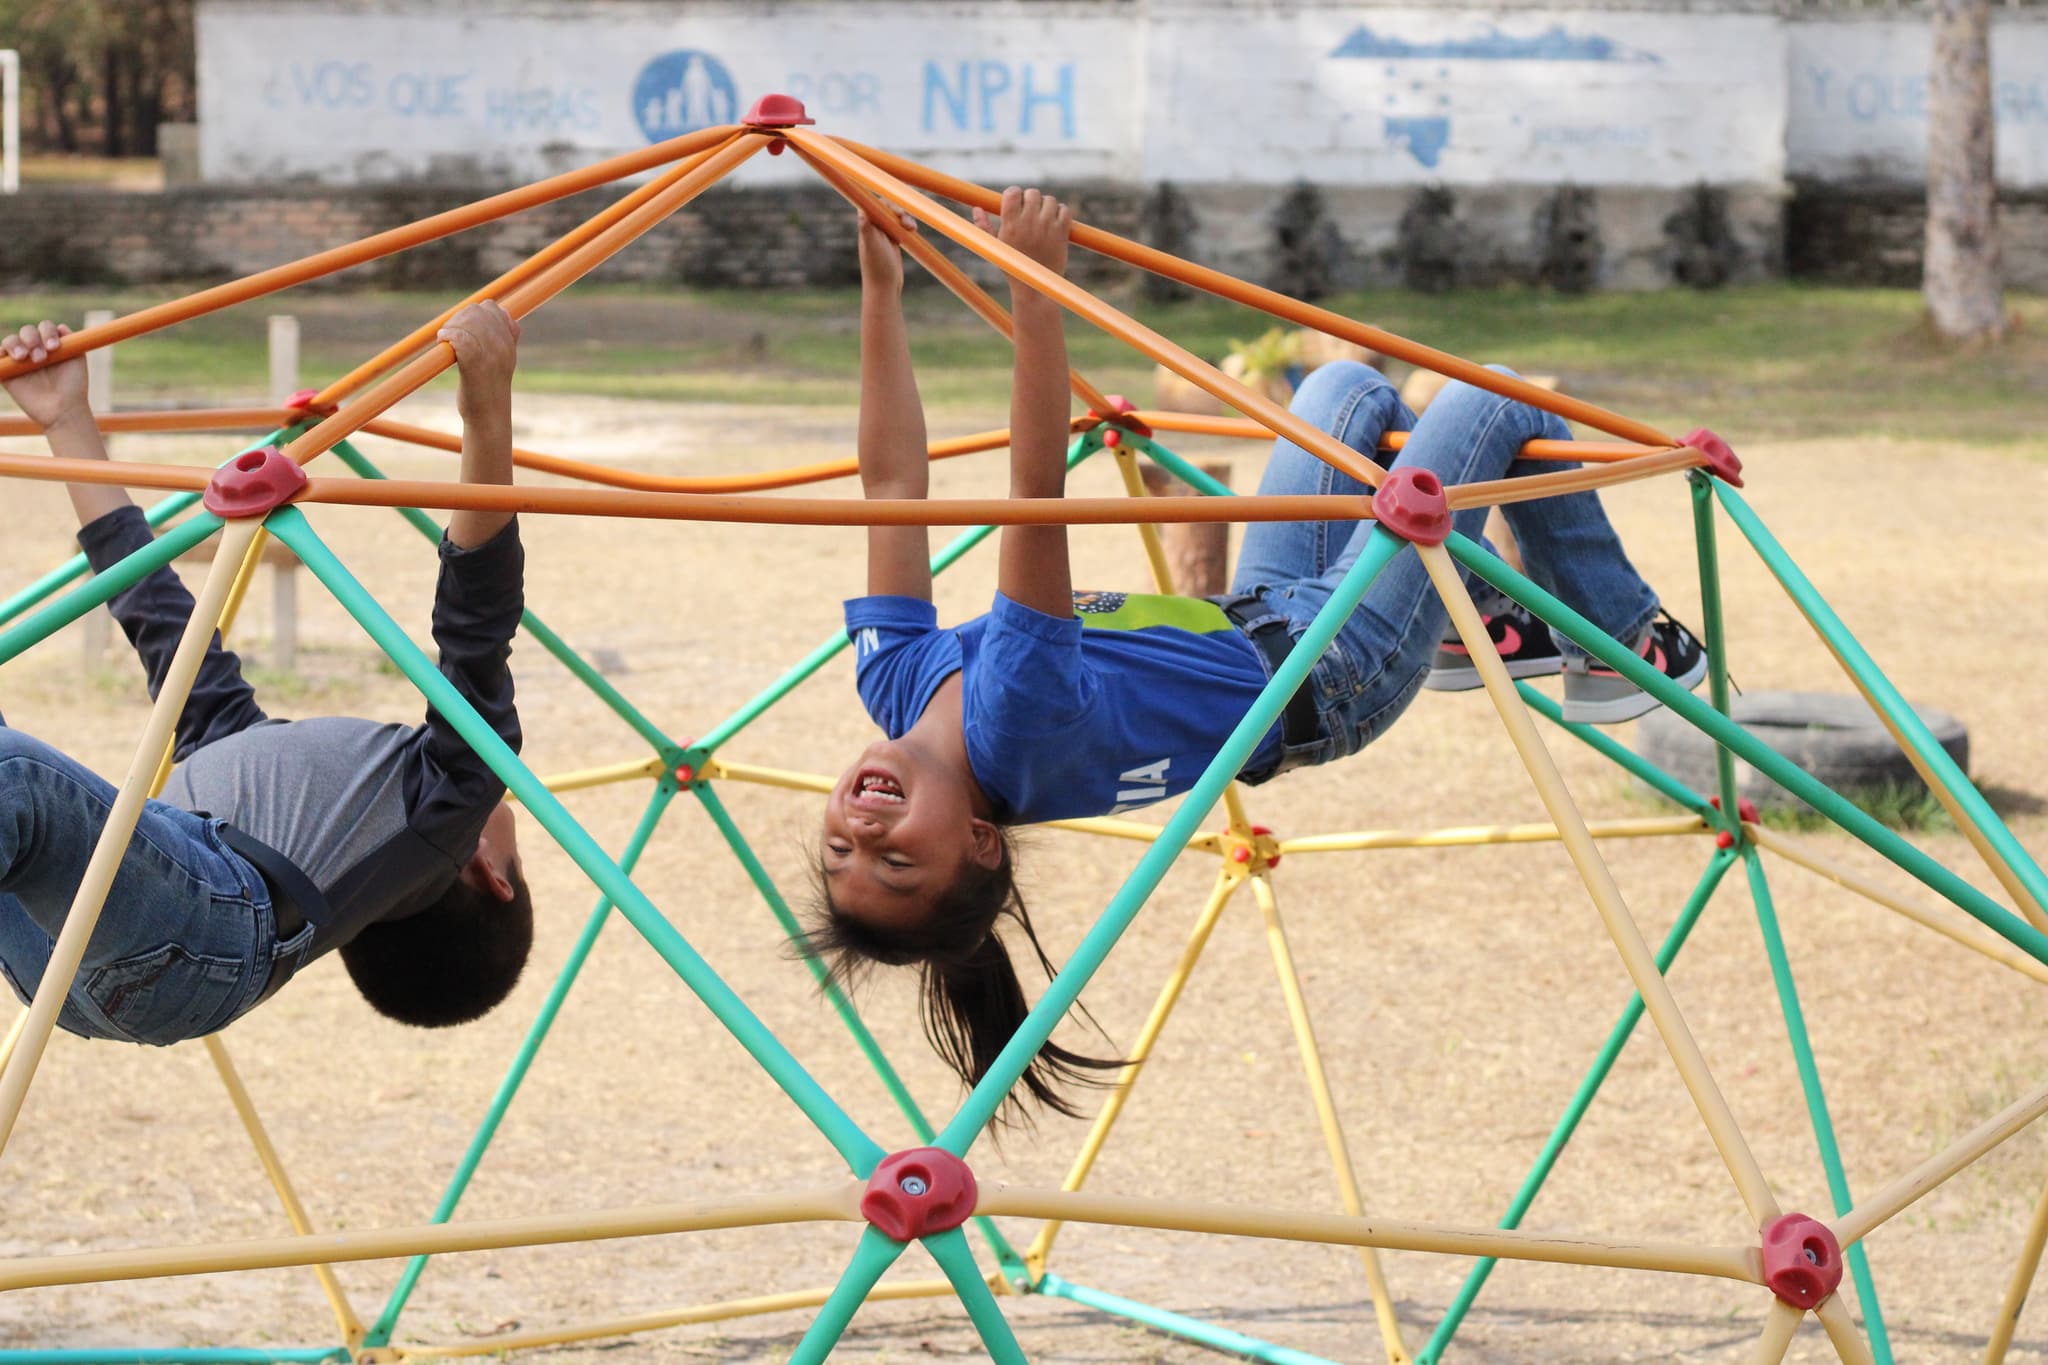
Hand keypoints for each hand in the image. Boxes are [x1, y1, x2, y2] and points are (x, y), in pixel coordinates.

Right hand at [0, 321, 91, 434]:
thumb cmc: (73, 385)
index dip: (48, 333)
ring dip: (16, 344)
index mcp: (51, 343)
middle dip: (33, 339)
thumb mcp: (77, 360)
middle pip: (27, 331)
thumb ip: (71, 341)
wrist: (63, 408)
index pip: (45, 327)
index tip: (54, 347)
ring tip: (24, 358)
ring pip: (11, 341)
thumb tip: (60, 327)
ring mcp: (20, 360)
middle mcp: (34, 348)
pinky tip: (7, 355)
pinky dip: (0, 352)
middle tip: (41, 358)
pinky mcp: (7, 371)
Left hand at [439, 300, 519, 422]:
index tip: (466, 328)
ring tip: (446, 339)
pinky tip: (442, 342)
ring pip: (469, 321)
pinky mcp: (474, 364)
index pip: (492, 308)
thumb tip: (503, 312)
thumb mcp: (503, 361)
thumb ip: (504, 338)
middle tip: (450, 334)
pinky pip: (459, 337)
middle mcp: (503, 346)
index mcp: (509, 343)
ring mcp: (490, 354)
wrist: (489, 419)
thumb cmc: (490, 391)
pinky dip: (447, 335)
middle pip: (478, 311)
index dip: (475, 312)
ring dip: (452, 326)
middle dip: (460, 317)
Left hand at [856, 204, 914, 293]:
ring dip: (906, 218)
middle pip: (887, 207)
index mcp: (865, 224)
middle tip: (907, 223)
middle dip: (899, 211)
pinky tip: (912, 232)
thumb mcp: (872, 246)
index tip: (898, 210)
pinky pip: (901, 225)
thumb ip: (867, 227)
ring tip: (912, 229)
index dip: (888, 203)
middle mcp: (872, 226)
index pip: (875, 202)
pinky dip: (908, 226)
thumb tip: (861, 210)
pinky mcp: (892, 240)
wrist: (884, 287)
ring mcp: (882, 233)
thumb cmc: (877, 267)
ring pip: (896, 216)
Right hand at [973, 186, 1071, 277]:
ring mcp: (1047, 227)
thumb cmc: (1013, 267)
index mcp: (1010, 225)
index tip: (1015, 202)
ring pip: (1050, 200)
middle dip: (1030, 199)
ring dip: (1046, 205)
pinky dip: (1061, 212)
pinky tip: (1054, 221)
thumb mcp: (995, 248)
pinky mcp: (1062, 233)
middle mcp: (1029, 223)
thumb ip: (983, 227)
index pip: (1013, 193)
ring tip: (1042, 217)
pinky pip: (1065, 210)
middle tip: (1030, 210)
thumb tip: (976, 208)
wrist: (1035, 288)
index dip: (1014, 194)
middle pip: (1032, 193)